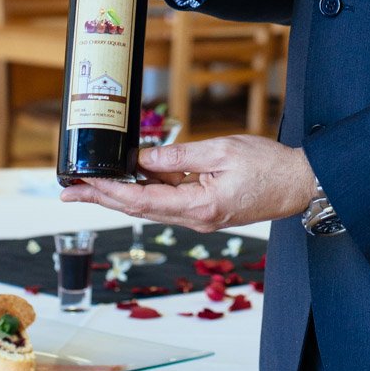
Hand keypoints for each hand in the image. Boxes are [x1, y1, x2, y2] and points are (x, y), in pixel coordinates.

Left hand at [59, 135, 316, 231]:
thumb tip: (144, 157)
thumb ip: (180, 156)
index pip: (140, 201)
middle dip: (102, 198)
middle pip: (138, 209)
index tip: (81, 184)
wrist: (301, 184)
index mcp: (198, 207)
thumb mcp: (222, 151)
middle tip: (69, 190)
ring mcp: (201, 217)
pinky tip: (136, 177)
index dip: (107, 191)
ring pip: (151, 207)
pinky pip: (170, 202)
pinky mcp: (207, 210)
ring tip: (93, 184)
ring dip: (121, 195)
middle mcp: (195, 219)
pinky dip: (148, 190)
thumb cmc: (269, 166)